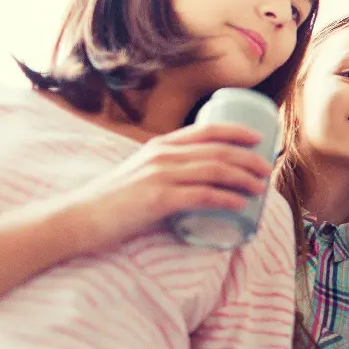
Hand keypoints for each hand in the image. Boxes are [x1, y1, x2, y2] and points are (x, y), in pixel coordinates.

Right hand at [61, 123, 274, 253]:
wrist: (80, 218)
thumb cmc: (115, 200)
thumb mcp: (143, 173)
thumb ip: (167, 170)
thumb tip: (200, 178)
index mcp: (161, 145)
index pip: (207, 130)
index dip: (238, 132)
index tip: (260, 138)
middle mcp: (163, 155)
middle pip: (219, 150)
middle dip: (250, 158)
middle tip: (268, 169)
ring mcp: (161, 176)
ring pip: (215, 171)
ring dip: (244, 179)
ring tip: (261, 188)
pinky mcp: (158, 199)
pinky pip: (202, 196)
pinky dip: (227, 199)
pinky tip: (241, 205)